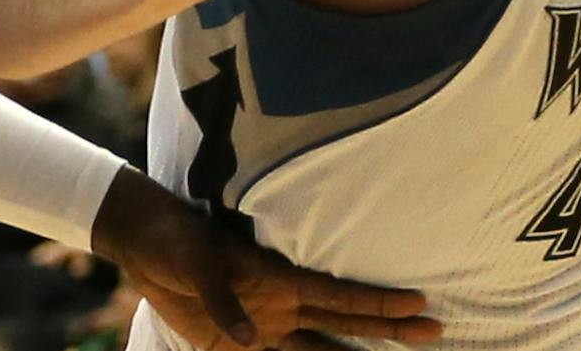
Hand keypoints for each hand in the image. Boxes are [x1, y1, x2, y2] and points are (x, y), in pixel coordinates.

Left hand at [91, 167, 439, 349]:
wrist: (144, 246)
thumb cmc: (176, 240)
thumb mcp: (197, 263)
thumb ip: (223, 299)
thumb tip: (250, 337)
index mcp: (280, 277)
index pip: (340, 295)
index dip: (380, 301)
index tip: (421, 303)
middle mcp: (282, 304)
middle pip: (347, 322)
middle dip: (390, 328)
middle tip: (437, 331)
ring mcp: (265, 325)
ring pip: (324, 346)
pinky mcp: (238, 342)